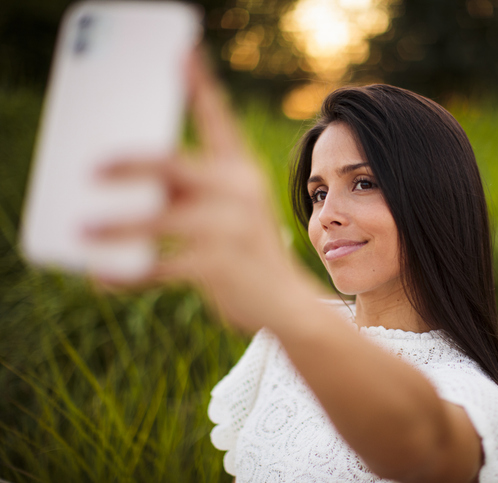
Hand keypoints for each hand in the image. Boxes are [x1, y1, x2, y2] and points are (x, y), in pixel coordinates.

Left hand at [89, 48, 306, 331]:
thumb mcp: (224, 209)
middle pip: (174, 164)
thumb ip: (185, 191)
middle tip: (93, 169)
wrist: (284, 299)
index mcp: (241, 169)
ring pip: (162, 219)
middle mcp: (241, 190)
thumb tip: (121, 186)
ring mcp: (234, 227)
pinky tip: (104, 277)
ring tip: (84, 232)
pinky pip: (163, 267)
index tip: (182, 54)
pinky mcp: (222, 266)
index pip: (218, 118)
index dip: (199, 85)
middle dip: (130, 164)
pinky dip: (130, 273)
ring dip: (118, 227)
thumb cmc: (245, 248)